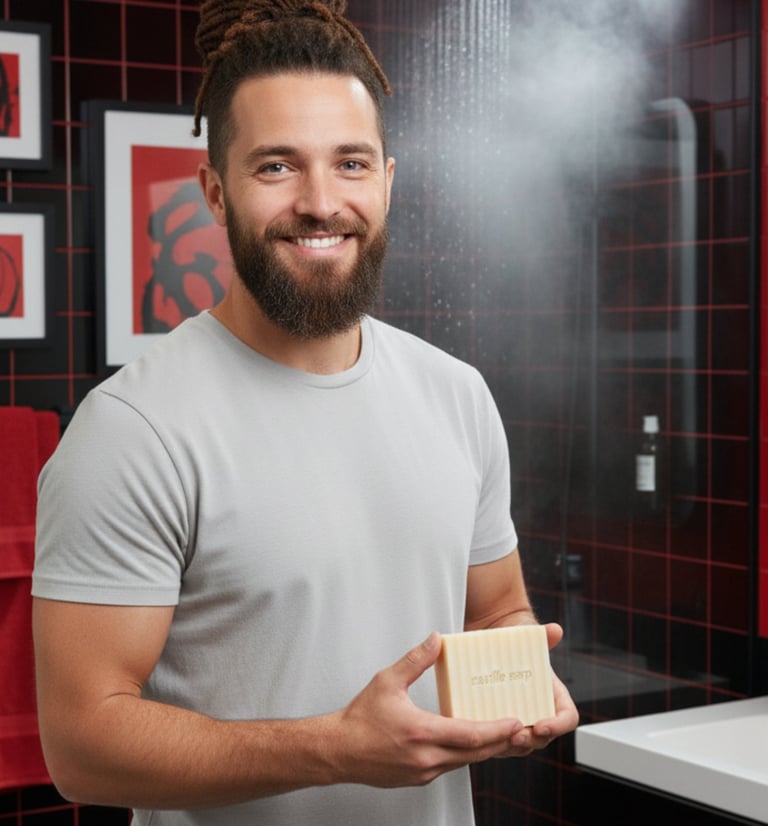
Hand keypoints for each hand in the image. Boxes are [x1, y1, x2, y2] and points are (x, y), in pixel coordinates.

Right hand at [327, 632, 524, 786]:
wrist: (338, 751)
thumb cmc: (360, 718)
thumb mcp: (387, 681)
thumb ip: (415, 660)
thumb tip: (436, 639)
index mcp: (421, 732)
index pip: (470, 735)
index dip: (497, 730)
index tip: (515, 721)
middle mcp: (426, 758)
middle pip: (475, 753)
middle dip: (500, 741)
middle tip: (521, 729)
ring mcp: (423, 772)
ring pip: (465, 762)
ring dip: (485, 749)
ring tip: (503, 734)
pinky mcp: (419, 778)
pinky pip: (451, 767)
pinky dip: (466, 755)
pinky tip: (471, 743)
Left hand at [497, 622, 579, 756]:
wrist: (494, 643)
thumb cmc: (517, 643)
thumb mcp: (530, 638)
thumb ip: (544, 636)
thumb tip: (554, 630)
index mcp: (554, 697)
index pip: (567, 719)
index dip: (557, 726)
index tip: (541, 725)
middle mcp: (540, 713)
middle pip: (543, 738)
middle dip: (530, 740)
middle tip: (515, 736)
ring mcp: (520, 721)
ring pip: (520, 745)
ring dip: (510, 747)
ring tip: (497, 739)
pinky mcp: (499, 725)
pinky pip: (499, 741)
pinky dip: (492, 742)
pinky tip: (480, 736)